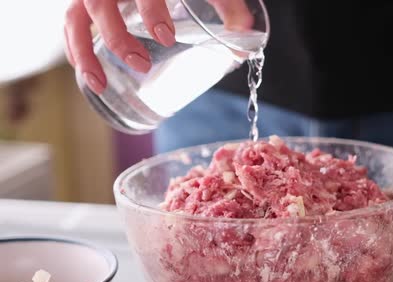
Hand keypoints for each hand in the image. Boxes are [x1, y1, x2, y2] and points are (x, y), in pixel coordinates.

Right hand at [64, 0, 252, 94]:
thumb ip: (228, 5)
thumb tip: (245, 41)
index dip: (151, 9)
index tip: (167, 36)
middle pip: (100, 3)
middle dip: (118, 37)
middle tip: (142, 65)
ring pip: (76, 16)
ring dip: (83, 51)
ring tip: (99, 84)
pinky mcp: (87, 2)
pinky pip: (70, 22)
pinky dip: (74, 47)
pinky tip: (85, 72)